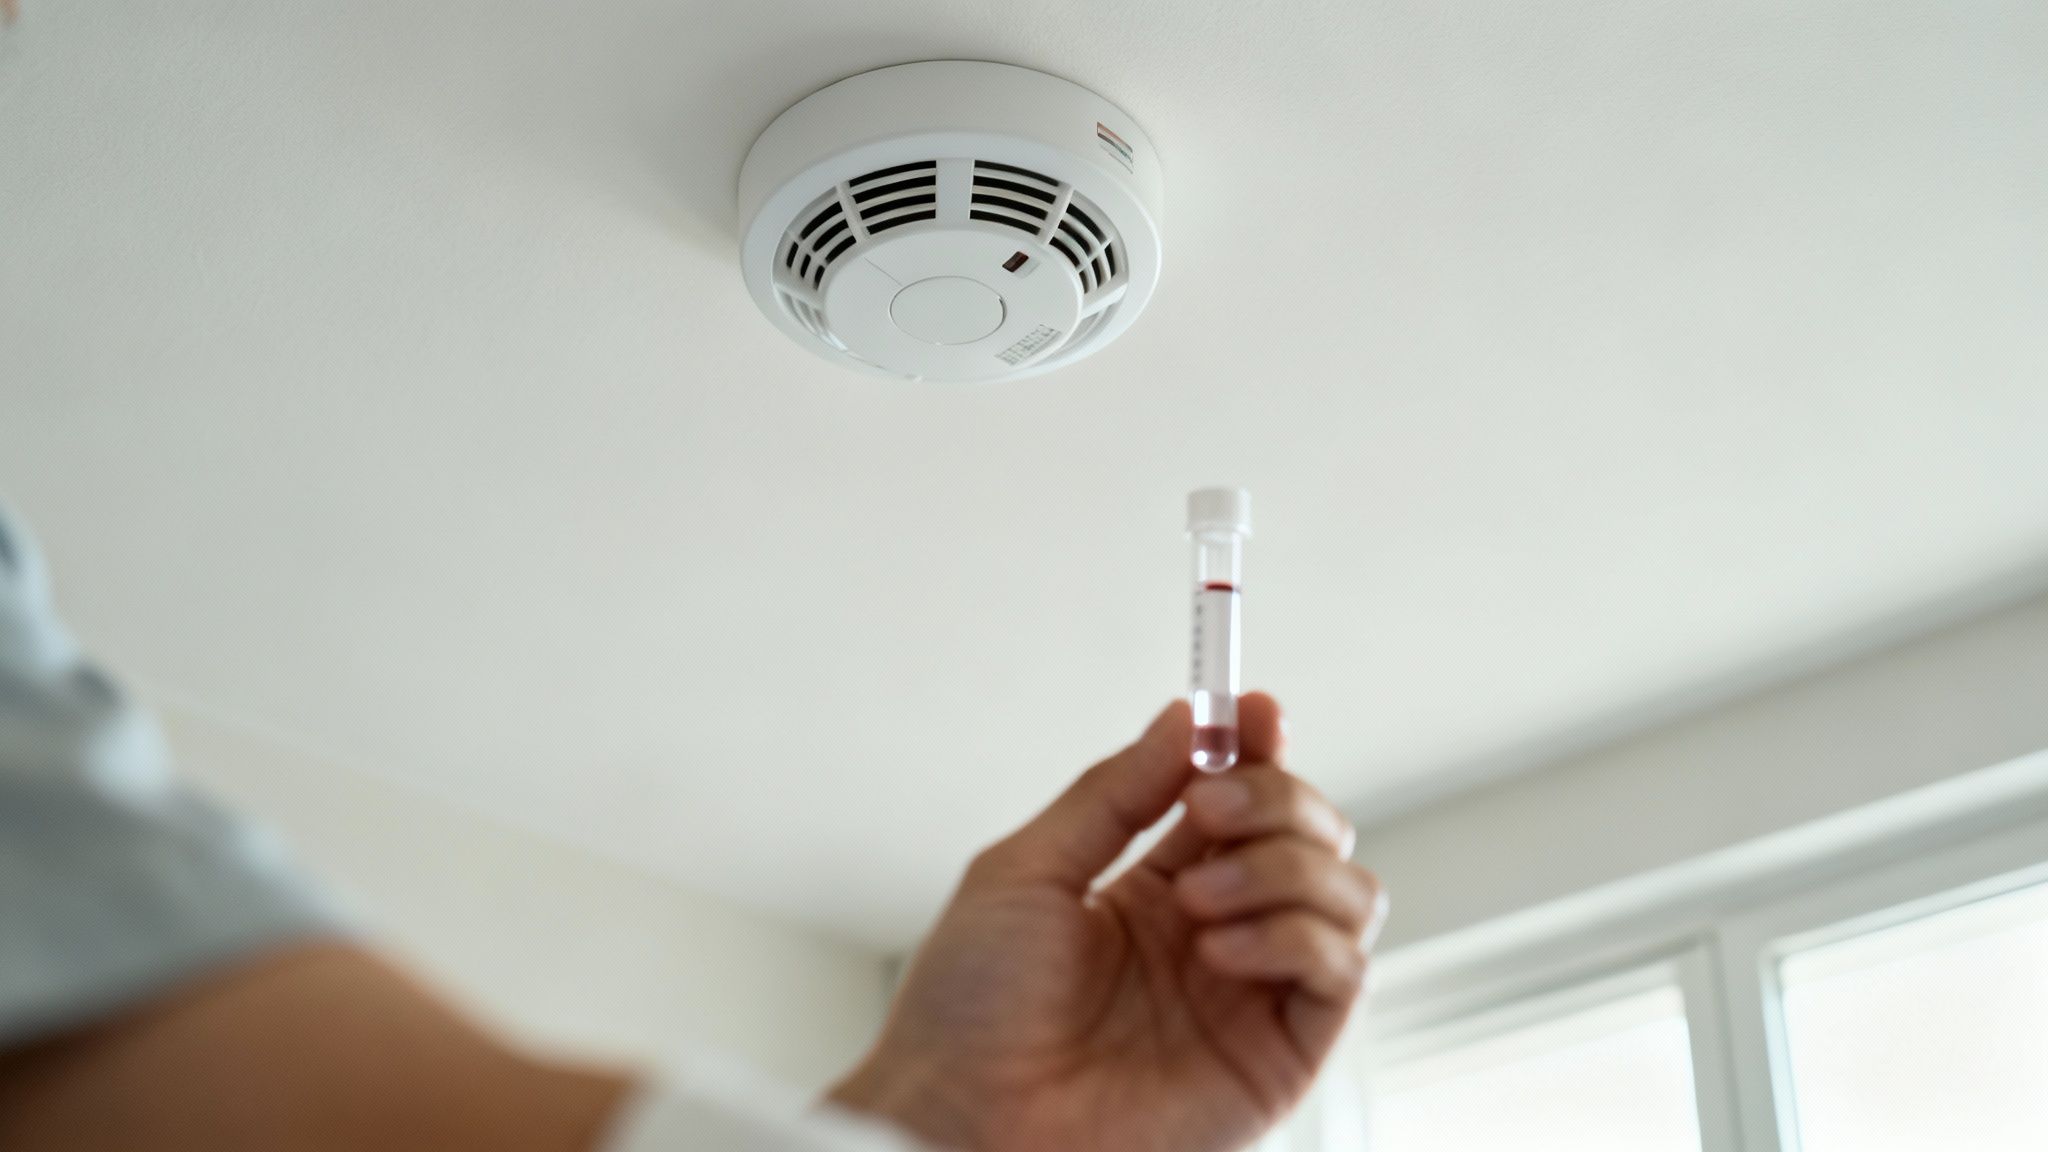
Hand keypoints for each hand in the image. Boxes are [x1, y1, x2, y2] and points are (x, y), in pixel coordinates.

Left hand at [827, 695, 1386, 1151]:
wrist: (962, 1119)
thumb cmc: (970, 1013)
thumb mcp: (1027, 870)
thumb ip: (1115, 792)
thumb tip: (1188, 715)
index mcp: (1156, 890)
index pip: (1241, 801)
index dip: (1258, 748)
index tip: (1252, 709)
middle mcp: (1218, 935)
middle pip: (1311, 833)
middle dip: (1276, 796)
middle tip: (1209, 804)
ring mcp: (1253, 994)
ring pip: (1348, 891)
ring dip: (1282, 866)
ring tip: (1196, 898)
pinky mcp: (1281, 1055)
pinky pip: (1343, 971)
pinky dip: (1295, 936)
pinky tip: (1219, 947)